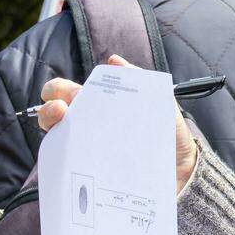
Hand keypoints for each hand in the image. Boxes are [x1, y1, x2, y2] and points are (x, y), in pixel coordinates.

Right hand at [38, 55, 199, 189]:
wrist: (182, 168)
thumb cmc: (167, 132)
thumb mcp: (159, 103)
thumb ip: (139, 80)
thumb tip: (114, 61)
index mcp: (97, 105)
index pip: (64, 92)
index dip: (59, 91)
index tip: (71, 95)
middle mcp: (86, 126)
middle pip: (52, 114)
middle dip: (51, 107)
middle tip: (64, 110)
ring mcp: (86, 150)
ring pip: (55, 139)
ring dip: (54, 129)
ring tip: (64, 126)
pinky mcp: (91, 173)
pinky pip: (70, 167)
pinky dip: (67, 159)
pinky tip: (77, 156)